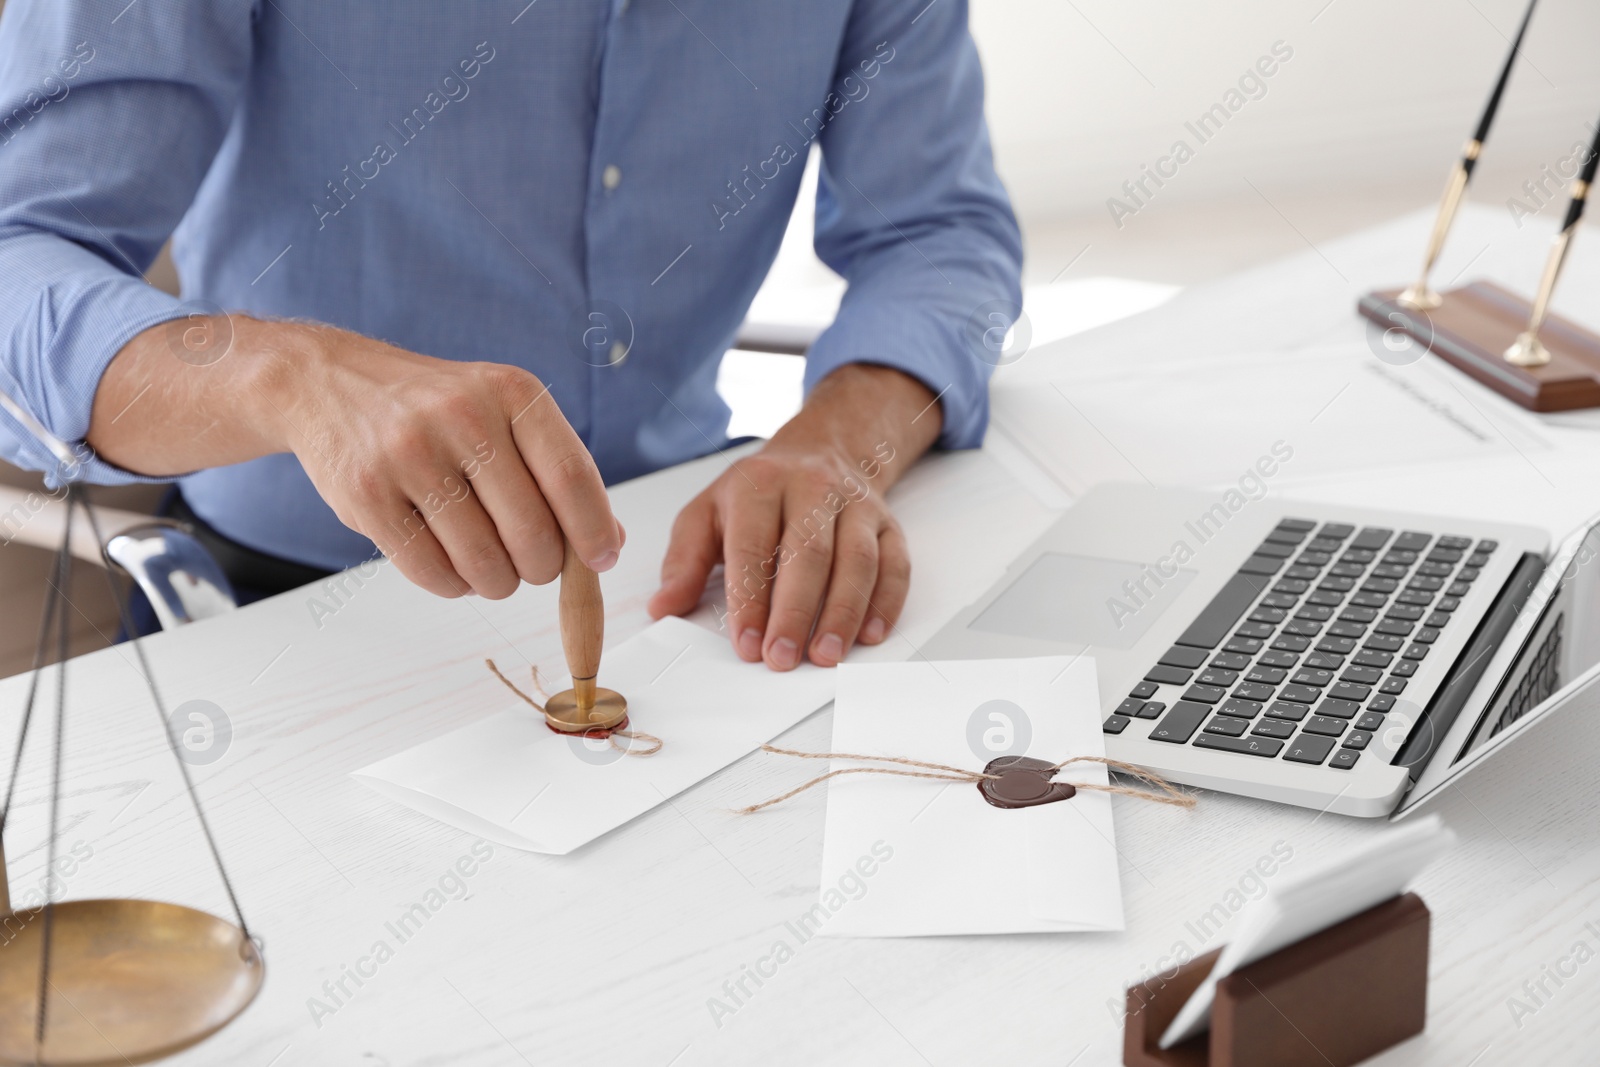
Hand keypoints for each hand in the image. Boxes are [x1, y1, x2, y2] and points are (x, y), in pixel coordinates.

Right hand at [90, 316, 622, 598]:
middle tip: (533, 566)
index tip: (601, 561)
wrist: (329, 383)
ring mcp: (408, 454)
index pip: (571, 478)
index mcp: (511, 392)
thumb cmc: (438, 409)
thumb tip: (609, 541)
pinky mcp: (365, 493)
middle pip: (532, 532)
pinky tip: (452, 565)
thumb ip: (558, 470)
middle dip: (543, 569)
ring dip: (498, 583)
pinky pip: (430, 573)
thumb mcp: (504, 412)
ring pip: (483, 563)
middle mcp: (461, 416)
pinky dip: (453, 586)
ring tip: (491, 566)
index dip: (593, 533)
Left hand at [647, 363, 940, 668]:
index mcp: (759, 484)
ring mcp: (856, 505)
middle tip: (782, 659)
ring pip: (856, 560)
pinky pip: (894, 564)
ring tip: (825, 656)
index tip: (745, 643)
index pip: (754, 545)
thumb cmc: (758, 494)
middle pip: (808, 554)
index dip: (750, 598)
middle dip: (795, 612)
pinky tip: (868, 635)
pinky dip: (885, 603)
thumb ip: (685, 560)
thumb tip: (663, 606)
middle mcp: (812, 488)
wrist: (821, 451)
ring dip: (842, 613)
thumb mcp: (707, 512)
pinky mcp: (887, 524)